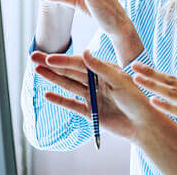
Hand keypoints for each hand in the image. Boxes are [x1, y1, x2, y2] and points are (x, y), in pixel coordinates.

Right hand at [32, 50, 154, 141]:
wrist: (143, 124)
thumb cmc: (136, 99)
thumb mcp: (120, 82)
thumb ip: (101, 68)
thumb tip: (84, 52)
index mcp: (105, 71)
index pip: (80, 63)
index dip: (64, 60)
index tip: (49, 58)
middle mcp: (97, 81)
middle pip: (70, 71)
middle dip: (52, 64)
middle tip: (33, 57)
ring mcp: (92, 96)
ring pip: (69, 85)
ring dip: (53, 78)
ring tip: (37, 70)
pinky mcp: (91, 112)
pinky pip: (72, 104)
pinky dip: (60, 100)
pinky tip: (48, 94)